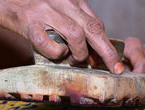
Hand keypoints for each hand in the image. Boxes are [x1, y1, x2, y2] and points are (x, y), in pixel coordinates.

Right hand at [0, 0, 123, 73]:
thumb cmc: (32, 7)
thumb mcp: (59, 9)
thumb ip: (76, 24)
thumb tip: (93, 52)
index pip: (96, 23)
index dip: (106, 44)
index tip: (113, 61)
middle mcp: (62, 2)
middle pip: (92, 28)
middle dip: (107, 52)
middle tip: (115, 68)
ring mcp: (45, 11)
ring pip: (76, 34)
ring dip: (80, 53)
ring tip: (75, 59)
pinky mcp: (28, 22)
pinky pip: (49, 43)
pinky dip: (57, 53)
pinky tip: (56, 54)